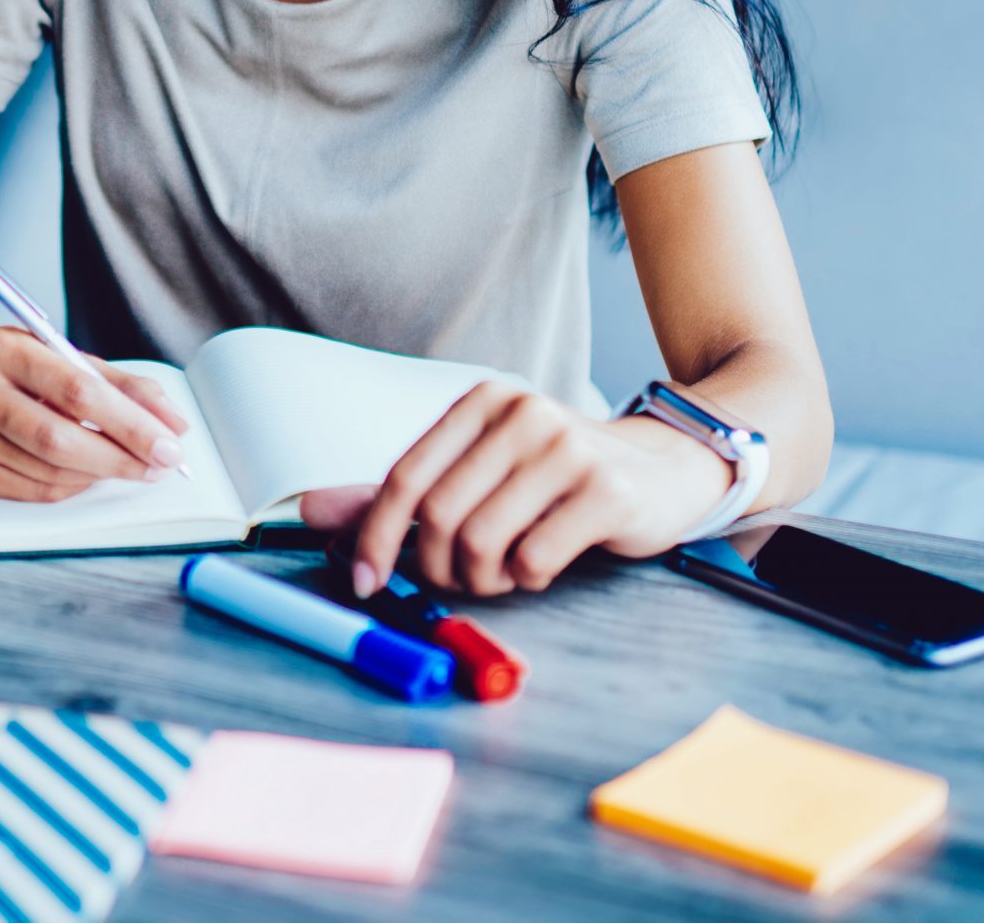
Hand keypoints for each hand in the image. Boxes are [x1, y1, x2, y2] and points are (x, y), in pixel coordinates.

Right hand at [0, 327, 190, 500]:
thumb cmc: (14, 366)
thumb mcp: (61, 355)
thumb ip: (119, 385)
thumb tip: (172, 423)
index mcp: (4, 349)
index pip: (77, 392)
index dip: (130, 423)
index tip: (169, 442)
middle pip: (59, 440)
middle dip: (121, 458)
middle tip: (160, 465)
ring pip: (49, 472)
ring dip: (101, 474)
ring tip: (131, 466)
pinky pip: (33, 491)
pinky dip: (72, 485)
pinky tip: (90, 473)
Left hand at [300, 382, 731, 597]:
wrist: (667, 468)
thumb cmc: (559, 475)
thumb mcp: (483, 467)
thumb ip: (407, 491)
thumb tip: (316, 511)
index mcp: (481, 403)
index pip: (405, 476)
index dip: (374, 536)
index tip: (363, 580)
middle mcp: (521, 415)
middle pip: (439, 518)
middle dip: (439, 568)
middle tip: (461, 579)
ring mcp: (566, 450)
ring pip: (482, 544)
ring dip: (485, 579)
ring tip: (507, 570)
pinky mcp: (605, 492)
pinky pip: (534, 560)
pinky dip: (529, 579)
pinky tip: (545, 564)